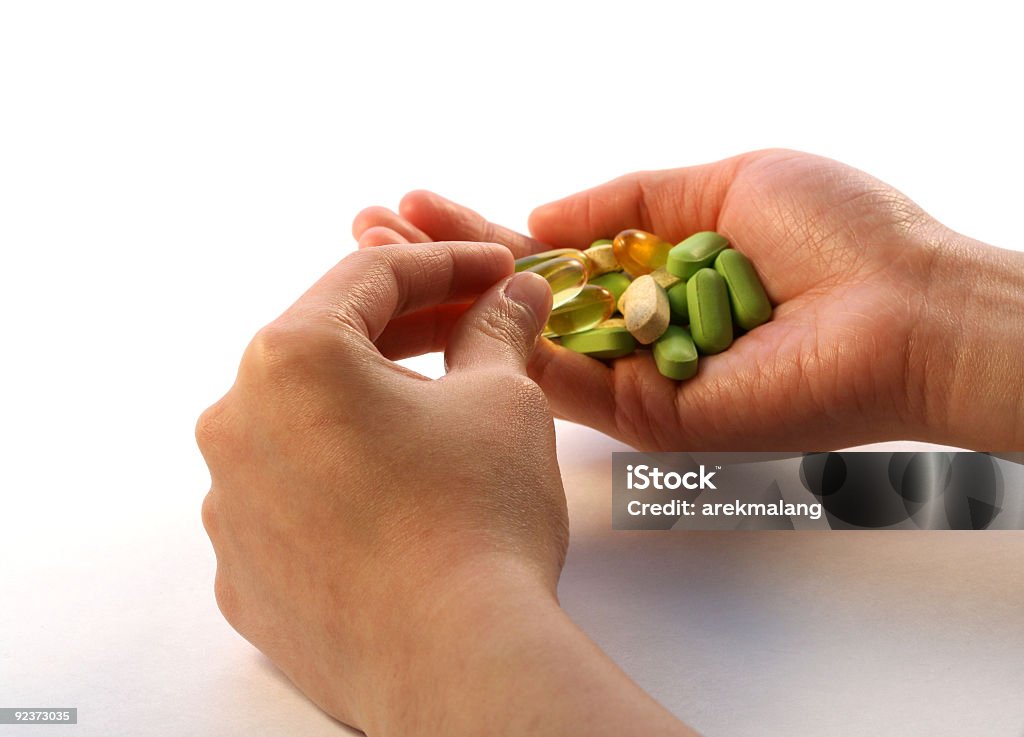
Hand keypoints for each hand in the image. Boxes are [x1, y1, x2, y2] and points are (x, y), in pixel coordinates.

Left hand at [196, 243, 699, 735]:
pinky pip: (290, 499)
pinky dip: (338, 482)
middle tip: (477, 328)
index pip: (371, 277)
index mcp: (290, 358)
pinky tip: (395, 499)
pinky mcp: (240, 571)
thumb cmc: (477, 515)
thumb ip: (496, 329)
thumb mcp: (502, 398)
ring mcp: (227, 503)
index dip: (446, 263)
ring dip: (367, 409)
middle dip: (410, 332)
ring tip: (438, 422)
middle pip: (330, 348)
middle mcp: (234, 422)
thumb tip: (513, 294)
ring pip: (304, 427)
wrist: (454, 660)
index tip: (495, 270)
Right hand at [353, 150, 1023, 449]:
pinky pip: (561, 381)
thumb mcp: (722, 180)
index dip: (478, 226)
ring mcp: (634, 374)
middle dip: (440, 263)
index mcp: (652, 268)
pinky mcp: (646, 417)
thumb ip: (627, 197)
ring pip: (523, 341)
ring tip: (372, 259)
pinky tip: (432, 309)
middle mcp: (633, 324)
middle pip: (517, 297)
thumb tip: (541, 212)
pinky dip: (499, 348)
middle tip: (364, 228)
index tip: (414, 202)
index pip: (546, 250)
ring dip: (448, 302)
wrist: (904, 308)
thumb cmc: (838, 234)